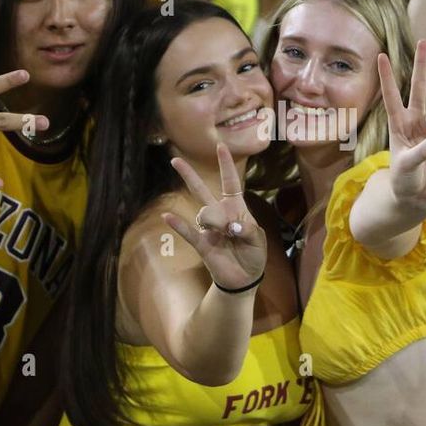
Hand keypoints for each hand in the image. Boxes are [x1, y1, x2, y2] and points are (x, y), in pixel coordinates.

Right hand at [162, 143, 266, 290]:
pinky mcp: (202, 244)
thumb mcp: (259, 240)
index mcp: (237, 209)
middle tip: (175, 160)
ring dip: (216, 222)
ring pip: (204, 213)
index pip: (230, 183)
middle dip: (189, 175)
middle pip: (202, 190)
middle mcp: (220, 214)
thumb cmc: (253, 255)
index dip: (226, 165)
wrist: (244, 278)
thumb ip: (249, 230)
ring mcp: (208, 228)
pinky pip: (188, 232)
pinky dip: (178, 225)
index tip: (221, 147)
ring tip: (227, 235)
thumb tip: (231, 227)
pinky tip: (167, 217)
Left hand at [377, 40, 425, 212]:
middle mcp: (412, 121)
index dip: (387, 77)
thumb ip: (423, 151)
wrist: (418, 194)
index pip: (391, 96)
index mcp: (397, 126)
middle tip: (424, 41)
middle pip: (417, 87)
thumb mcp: (408, 166)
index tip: (381, 55)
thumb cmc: (405, 180)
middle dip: (421, 65)